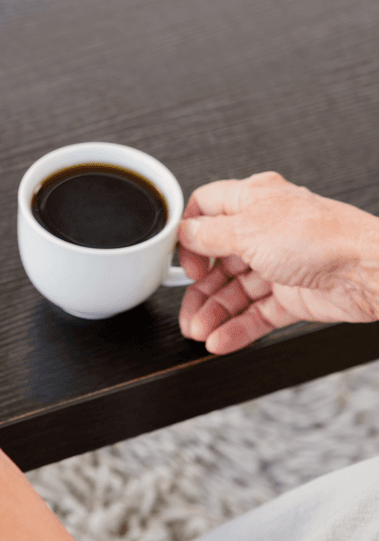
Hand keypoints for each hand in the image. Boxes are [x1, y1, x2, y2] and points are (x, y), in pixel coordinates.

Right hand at [176, 171, 378, 354]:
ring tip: (199, 331)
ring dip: (213, 313)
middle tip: (186, 308)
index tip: (180, 258)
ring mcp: (278, 264)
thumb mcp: (248, 230)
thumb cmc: (321, 237)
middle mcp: (264, 231)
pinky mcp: (292, 295)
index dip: (189, 234)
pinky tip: (220, 339)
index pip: (207, 211)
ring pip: (235, 291)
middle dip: (198, 288)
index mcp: (253, 201)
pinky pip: (256, 314)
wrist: (368, 271)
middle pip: (217, 260)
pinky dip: (236, 328)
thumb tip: (184, 233)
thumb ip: (209, 234)